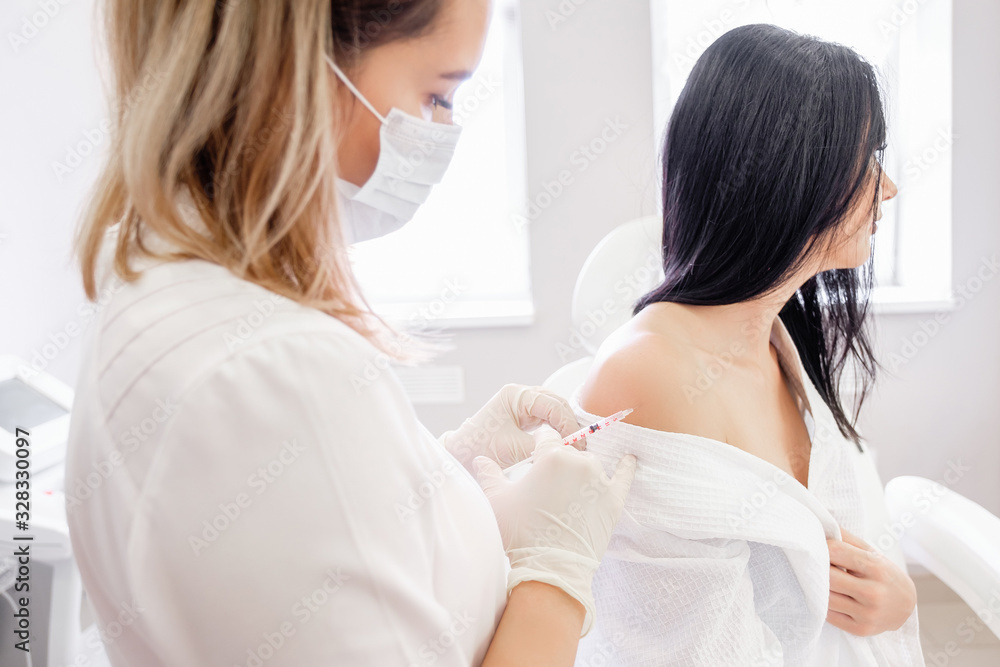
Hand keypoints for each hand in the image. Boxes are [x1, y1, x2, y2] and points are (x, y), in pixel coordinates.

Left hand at [439, 384, 579, 472]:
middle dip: (570, 424)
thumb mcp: (514, 448)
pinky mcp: (525, 415)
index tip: (576, 443)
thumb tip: (565, 448)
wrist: (461, 455)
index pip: (552, 404)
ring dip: (565, 426)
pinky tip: (563, 443)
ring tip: (573, 446)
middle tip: (580, 446)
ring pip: (555, 410)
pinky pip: (548, 418)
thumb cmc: (480, 448)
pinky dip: (558, 429)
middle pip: (557, 404)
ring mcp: (523, 403)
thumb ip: (542, 445)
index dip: (568, 423)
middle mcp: (521, 394)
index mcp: (515, 395)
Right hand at [474, 438, 636, 634]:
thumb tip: (480, 459)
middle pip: (569, 452)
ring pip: (591, 465)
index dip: (538, 449)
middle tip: (547, 487)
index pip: (546, 438)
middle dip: (558, 463)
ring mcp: (600, 481)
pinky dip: (626, 467)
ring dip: (581, 472)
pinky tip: (628, 459)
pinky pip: (624, 476)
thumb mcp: (496, 500)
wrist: (551, 569)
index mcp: (551, 456)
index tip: (534, 460)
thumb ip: (488, 474)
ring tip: (570, 492)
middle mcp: (580, 462)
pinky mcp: (614, 500)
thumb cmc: (520, 533)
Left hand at [826, 527, 916, 635]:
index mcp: (876, 567)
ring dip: (818, 587)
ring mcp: (867, 613)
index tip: (817, 546)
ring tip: (819, 579)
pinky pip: (829, 615)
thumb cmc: (884, 574)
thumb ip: (846, 538)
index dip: (822, 546)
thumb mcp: (872, 552)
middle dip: (818, 568)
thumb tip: (821, 524)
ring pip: (826, 597)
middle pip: (828, 576)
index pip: (835, 551)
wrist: (906, 606)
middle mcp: (873, 592)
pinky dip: (823, 604)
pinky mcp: (860, 629)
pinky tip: (826, 596)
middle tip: (813, 564)